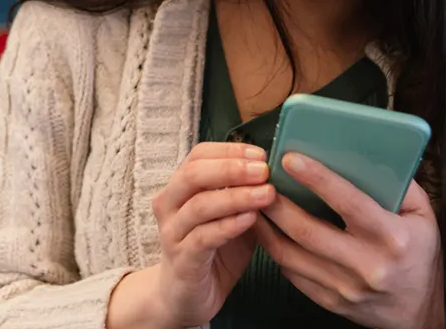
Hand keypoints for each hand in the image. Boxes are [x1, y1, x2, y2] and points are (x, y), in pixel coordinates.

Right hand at [109, 142, 276, 328]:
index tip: (260, 153)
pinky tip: (250, 219)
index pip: (198, 155)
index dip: (229, 150)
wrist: (185, 296)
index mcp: (180, 188)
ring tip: (266, 193)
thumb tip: (276, 172)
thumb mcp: (231, 216)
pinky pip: (204, 237)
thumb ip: (244, 195)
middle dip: (232, 168)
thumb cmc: (211, 251)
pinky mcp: (182, 260)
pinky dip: (228, 225)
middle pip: (193, 174)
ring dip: (236, 196)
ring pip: (199, 205)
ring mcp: (173, 233)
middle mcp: (169, 205)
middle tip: (264, 170)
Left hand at [252, 153, 444, 328]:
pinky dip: (274, 250)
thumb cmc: (420, 253)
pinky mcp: (330, 302)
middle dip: (276, 203)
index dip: (316, 179)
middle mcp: (367, 265)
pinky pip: (292, 274)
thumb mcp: (423, 214)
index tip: (289, 158)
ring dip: (266, 227)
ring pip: (290, 255)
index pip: (348, 203)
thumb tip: (364, 154)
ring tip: (253, 203)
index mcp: (392, 237)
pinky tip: (266, 231)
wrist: (425, 311)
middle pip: (307, 230)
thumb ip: (398, 184)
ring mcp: (346, 288)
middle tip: (259, 180)